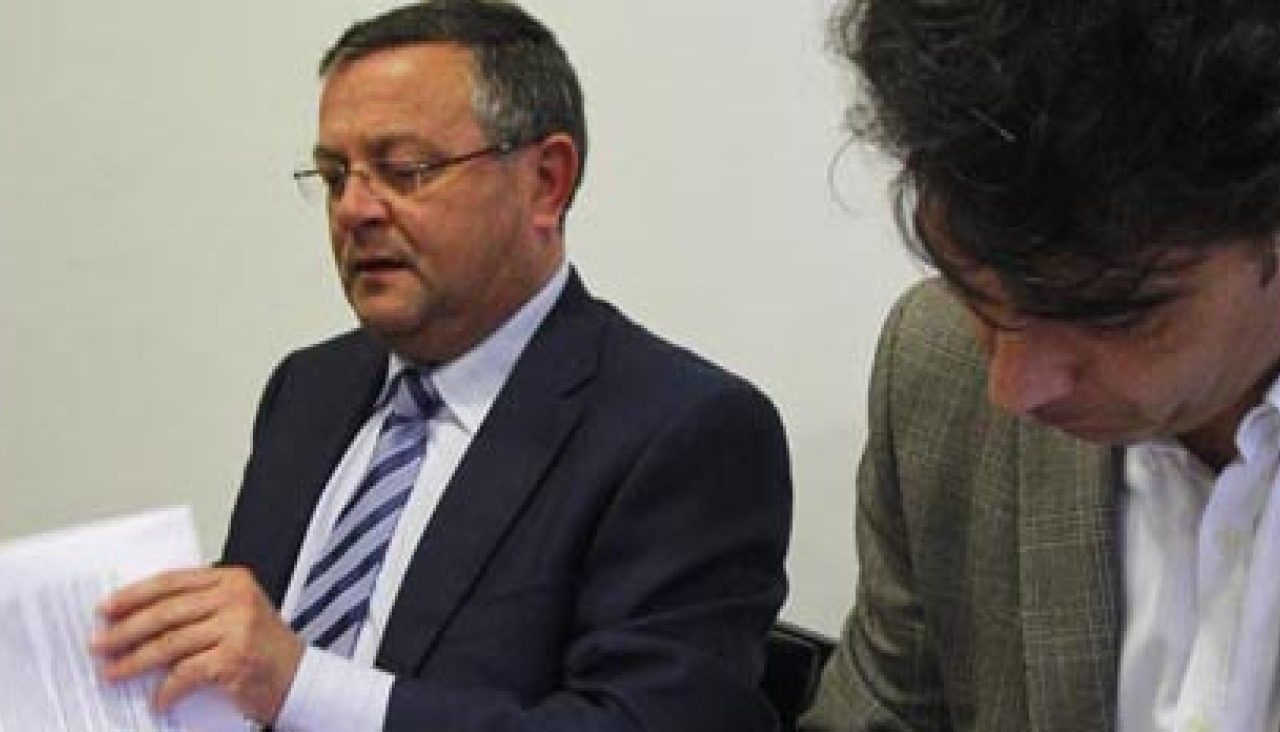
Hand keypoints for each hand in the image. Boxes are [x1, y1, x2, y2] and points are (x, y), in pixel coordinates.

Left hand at [92, 566, 303, 723]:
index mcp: (232, 580)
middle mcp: (236, 598)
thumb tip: (137, 620)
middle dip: (126, 630)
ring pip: (170, 643)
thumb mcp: (234, 614)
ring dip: (135, 661)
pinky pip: (186, 673)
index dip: (134, 595)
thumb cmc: (264, 648)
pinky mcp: (234, 659)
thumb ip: (197, 608)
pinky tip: (158, 698)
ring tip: (114, 671)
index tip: (107, 608)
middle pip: (166, 611)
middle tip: (100, 643)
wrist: (300, 679)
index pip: (172, 581)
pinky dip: (167, 689)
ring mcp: (237, 627)